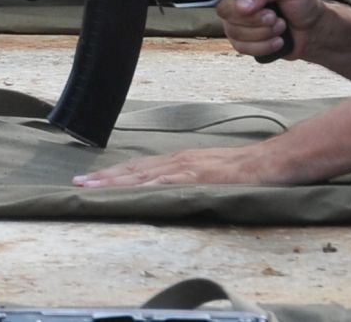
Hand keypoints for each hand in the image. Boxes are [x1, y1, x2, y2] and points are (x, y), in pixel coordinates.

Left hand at [74, 140, 285, 187]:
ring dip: (117, 182)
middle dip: (105, 178)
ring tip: (92, 187)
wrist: (272, 161)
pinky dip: (148, 186)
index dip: (113, 175)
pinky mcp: (202, 177)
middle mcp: (179, 161)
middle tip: (78, 183)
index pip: (139, 168)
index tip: (89, 180)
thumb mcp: (209, 173)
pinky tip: (133, 190)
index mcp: (180, 161)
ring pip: (145, 174)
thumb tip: (166, 190)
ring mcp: (189, 168)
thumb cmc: (244, 170)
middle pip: (135, 169)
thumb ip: (188, 179)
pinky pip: (170, 182)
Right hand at [216, 0, 329, 60]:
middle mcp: (239, 3)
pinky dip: (262, 47)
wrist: (314, 30)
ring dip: (262, 35)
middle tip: (275, 17)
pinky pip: (242, 48)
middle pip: (226, 15)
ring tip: (280, 27)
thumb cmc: (304, 4)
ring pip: (234, 34)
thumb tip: (241, 4)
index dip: (239, 7)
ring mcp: (240, 24)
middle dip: (255, 22)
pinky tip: (276, 41)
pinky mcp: (246, 42)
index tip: (262, 10)